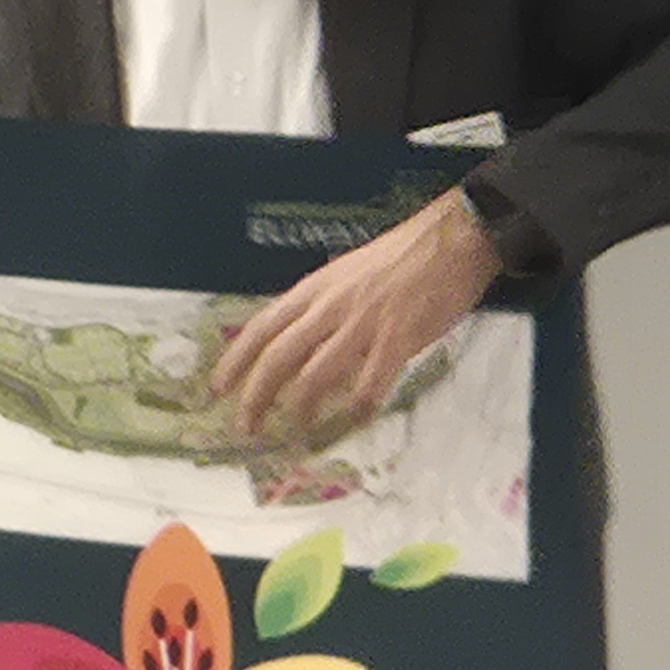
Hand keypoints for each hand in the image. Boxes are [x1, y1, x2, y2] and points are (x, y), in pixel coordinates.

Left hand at [211, 188, 502, 441]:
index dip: (235, 361)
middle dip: (256, 396)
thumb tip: (296, 340)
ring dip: (302, 407)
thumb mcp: (343, 275)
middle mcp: (329, 307)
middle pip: (278, 357)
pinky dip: (361, 406)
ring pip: (316, 373)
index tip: (217, 388)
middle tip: (247, 426)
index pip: (261, 328)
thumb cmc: (399, 258)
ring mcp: (363, 323)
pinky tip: (358, 420)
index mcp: (313, 290)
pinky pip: (372, 381)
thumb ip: (319, 306)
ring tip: (298, 429)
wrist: (451, 239)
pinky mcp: (399, 336)